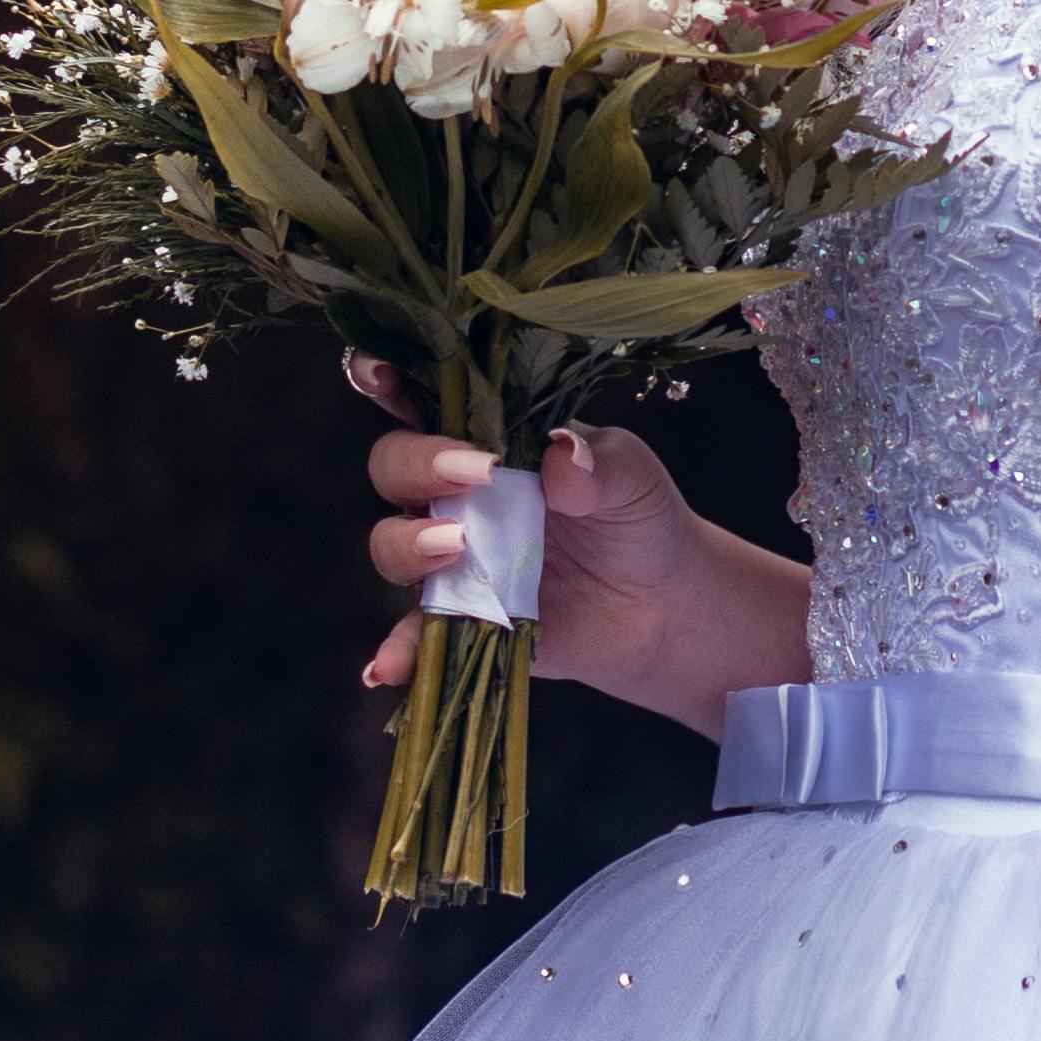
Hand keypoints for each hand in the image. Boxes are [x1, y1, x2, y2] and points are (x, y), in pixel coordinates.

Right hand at [355, 378, 701, 710]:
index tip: (381, 373)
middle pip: (392, 466)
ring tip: (458, 547)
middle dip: (416, 464)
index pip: (419, 398)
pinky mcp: (460, 619)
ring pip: (391, 544)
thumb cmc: (635, 517)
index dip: (383, 377)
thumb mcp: (633, 477)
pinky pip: (412, 636)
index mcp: (487, 438)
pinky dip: (396, 652)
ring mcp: (450, 559)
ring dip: (408, 544)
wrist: (659, 603)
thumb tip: (564, 457)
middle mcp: (452, 495)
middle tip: (474, 476)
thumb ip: (600, 463)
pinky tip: (387, 667)